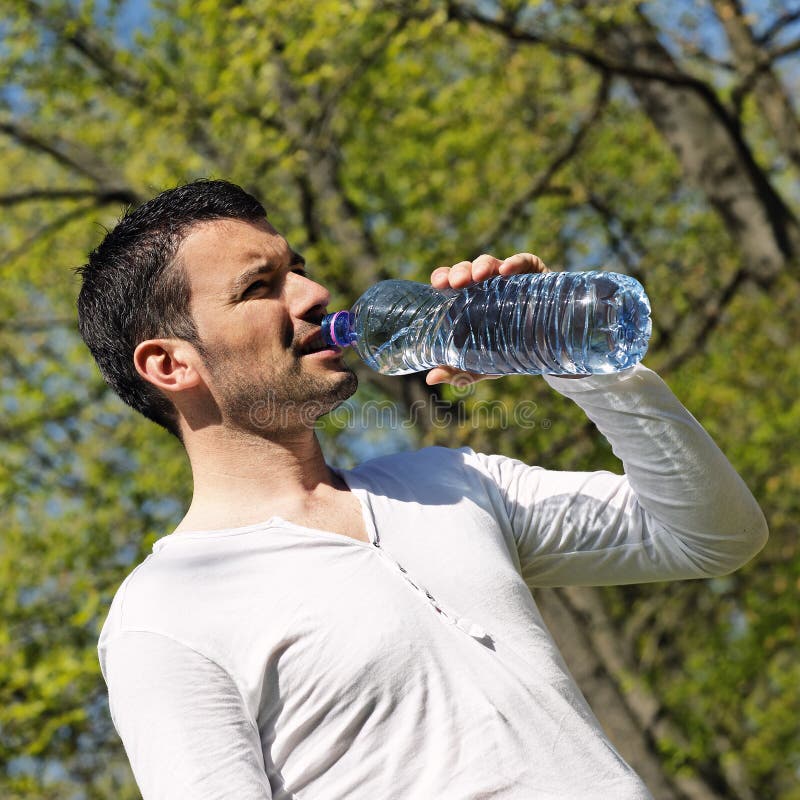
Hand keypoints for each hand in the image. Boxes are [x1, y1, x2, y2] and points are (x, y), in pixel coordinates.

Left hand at [426, 253, 549, 385]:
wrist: (551, 350)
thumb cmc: (510, 352)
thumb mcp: (484, 364)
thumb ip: (459, 371)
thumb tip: (431, 378)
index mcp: (468, 299)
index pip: (451, 282)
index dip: (443, 277)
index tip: (438, 284)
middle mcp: (486, 285)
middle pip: (468, 270)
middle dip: (460, 271)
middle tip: (457, 282)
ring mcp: (510, 277)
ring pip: (491, 264)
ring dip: (482, 265)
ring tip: (479, 275)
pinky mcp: (534, 274)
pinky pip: (524, 263)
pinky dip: (514, 263)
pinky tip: (506, 270)